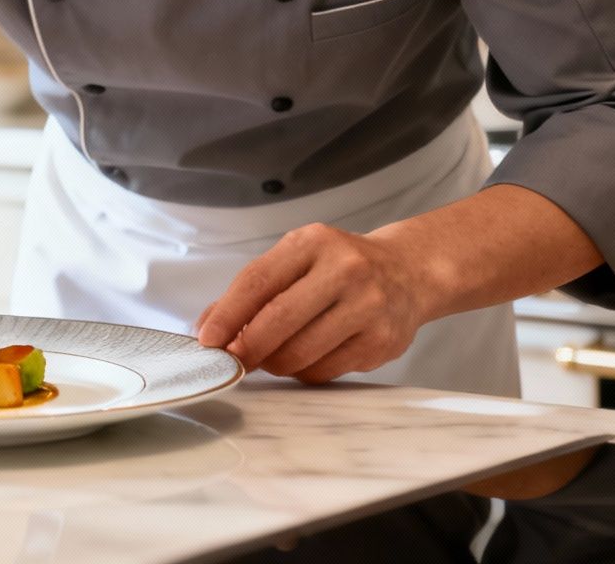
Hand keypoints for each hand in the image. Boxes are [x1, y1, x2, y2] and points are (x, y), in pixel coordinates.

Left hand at [194, 223, 432, 383]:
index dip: (227, 314)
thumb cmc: (341, 266)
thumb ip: (253, 289)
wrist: (409, 272)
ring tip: (270, 357)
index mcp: (314, 243)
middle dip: (246, 348)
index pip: (258, 281)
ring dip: (273, 363)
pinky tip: (305, 357)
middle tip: (232, 360)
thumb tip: (206, 325)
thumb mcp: (297, 258)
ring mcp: (368, 308)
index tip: (207, 339)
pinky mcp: (381, 343)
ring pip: (300, 353)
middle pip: (278, 320)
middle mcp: (346, 271)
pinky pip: (324, 371)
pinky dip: (302, 371)